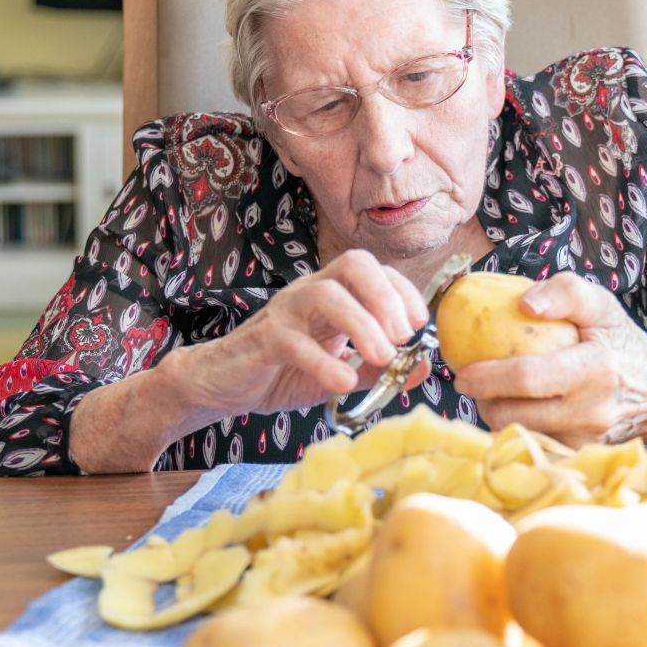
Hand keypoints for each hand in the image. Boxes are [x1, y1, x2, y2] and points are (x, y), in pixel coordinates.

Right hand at [177, 249, 430, 418]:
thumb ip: (378, 370)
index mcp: (333, 294)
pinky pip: (293, 341)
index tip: (419, 325)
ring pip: (326, 295)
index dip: (402, 291)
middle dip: (386, 296)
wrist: (224, 383)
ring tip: (383, 358)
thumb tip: (422, 367)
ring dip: (362, 324)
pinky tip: (342, 381)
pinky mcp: (264, 338)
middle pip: (353, 264)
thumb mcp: (341, 373)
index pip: (374, 270)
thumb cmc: (285, 372)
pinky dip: (323, 361)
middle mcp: (311, 292)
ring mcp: (286, 311)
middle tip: (402, 336)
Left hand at [451, 273, 646, 445]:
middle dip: (483, 400)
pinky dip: (518, 430)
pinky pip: (534, 446)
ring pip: (520, 435)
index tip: (463, 371)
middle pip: (515, 415)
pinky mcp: (581, 457)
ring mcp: (587, 441)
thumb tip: (525, 304)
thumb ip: (565, 292)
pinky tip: (515, 411)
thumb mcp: (602, 305)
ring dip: (497, 416)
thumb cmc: (623, 343)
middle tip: (474, 382)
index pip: (529, 379)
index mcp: (596, 370)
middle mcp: (592, 411)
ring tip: (494, 394)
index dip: (488, 377)